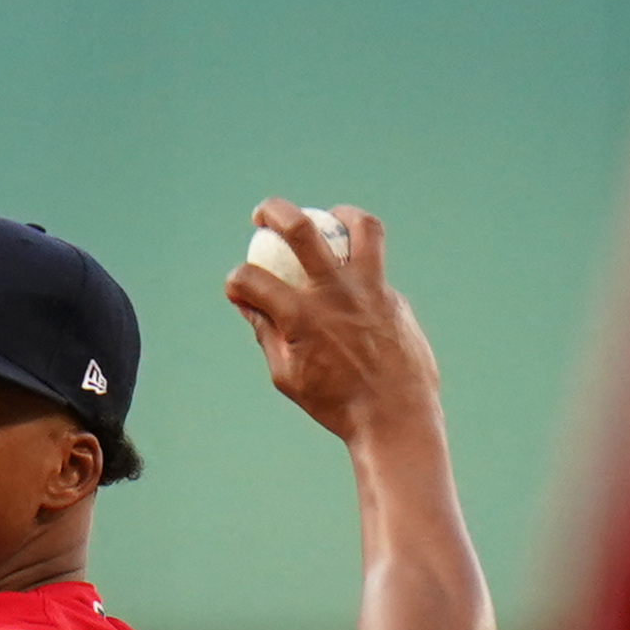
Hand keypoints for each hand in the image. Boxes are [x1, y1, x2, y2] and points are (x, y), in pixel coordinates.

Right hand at [223, 199, 443, 447]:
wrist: (394, 418)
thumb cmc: (335, 403)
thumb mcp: (287, 376)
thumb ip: (266, 334)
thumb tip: (248, 304)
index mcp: (300, 317)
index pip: (251, 280)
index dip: (235, 282)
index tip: (238, 289)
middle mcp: (334, 293)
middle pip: (300, 228)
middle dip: (273, 211)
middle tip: (262, 214)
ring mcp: (369, 290)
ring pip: (360, 226)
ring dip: (340, 213)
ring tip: (331, 217)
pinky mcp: (394, 298)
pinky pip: (376, 269)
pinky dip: (359, 268)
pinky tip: (353, 279)